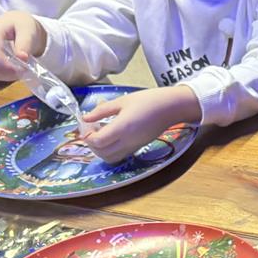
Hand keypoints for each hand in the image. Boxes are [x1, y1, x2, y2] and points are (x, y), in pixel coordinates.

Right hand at [0, 10, 45, 79]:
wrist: (15, 23)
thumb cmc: (21, 25)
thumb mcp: (28, 30)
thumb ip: (25, 43)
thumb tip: (22, 58)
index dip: (5, 65)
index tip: (23, 70)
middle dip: (8, 72)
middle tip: (26, 70)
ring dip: (7, 75)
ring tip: (22, 69)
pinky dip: (5, 74)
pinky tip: (14, 70)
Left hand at [81, 85, 200, 163]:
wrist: (171, 107)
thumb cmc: (149, 100)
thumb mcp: (123, 101)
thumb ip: (102, 110)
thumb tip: (85, 118)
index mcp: (122, 127)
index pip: (97, 141)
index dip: (87, 136)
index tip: (87, 125)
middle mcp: (128, 140)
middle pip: (102, 153)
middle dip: (92, 144)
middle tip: (91, 130)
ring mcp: (134, 146)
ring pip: (110, 158)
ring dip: (100, 150)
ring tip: (101, 135)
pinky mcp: (138, 147)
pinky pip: (120, 155)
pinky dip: (110, 151)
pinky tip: (112, 137)